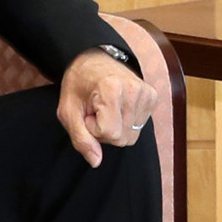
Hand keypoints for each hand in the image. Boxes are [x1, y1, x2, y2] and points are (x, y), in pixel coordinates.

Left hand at [58, 48, 159, 166]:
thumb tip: (96, 161)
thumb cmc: (78, 85)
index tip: (87, 112)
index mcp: (112, 90)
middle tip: (96, 111)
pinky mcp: (152, 96)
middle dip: (105, 131)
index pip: (110, 134)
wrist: (93, 60)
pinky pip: (141, 126)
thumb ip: (80, 138)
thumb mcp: (68, 112)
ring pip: (132, 135)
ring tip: (106, 109)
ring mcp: (146, 93)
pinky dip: (127, 122)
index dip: (93, 129)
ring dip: (116, 127)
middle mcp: (134, 90)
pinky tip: (118, 107)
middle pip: (123, 138)